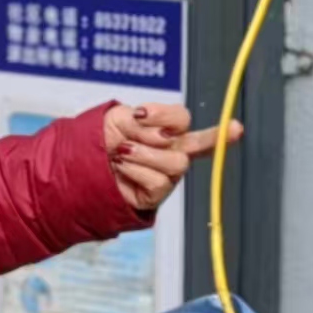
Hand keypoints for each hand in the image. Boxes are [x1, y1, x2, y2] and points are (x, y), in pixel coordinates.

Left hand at [104, 103, 243, 212]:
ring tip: (121, 153)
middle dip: (181, 135)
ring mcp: (165, 174)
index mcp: (164, 130)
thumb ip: (149, 122)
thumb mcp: (123, 117)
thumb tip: (166, 136)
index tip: (235, 128)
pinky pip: (160, 181)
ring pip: (177, 162)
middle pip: (195, 143)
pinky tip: (122, 168)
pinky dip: (137, 170)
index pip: (191, 125)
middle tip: (188, 132)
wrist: (77, 165)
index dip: (215, 128)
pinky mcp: (154, 195)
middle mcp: (170, 152)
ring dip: (145, 154)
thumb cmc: (100, 138)